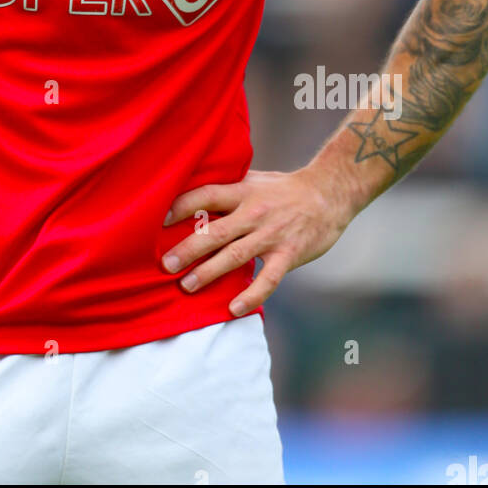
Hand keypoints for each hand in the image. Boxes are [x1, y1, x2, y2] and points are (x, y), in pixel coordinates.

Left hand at [160, 168, 351, 316]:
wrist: (329, 193)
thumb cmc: (284, 188)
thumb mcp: (254, 179)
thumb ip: (227, 188)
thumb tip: (190, 195)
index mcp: (242, 191)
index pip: (206, 195)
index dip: (181, 206)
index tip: (158, 220)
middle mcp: (253, 212)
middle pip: (214, 231)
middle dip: (187, 249)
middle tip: (165, 265)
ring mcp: (271, 235)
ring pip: (235, 256)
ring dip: (209, 273)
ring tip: (187, 286)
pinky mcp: (289, 254)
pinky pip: (267, 280)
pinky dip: (250, 295)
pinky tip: (232, 308)